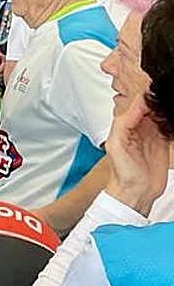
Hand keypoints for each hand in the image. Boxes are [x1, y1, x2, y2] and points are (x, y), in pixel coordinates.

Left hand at [104, 99, 169, 216]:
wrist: (136, 191)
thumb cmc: (122, 172)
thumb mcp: (117, 146)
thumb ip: (123, 124)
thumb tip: (135, 106)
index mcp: (123, 125)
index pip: (136, 105)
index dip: (146, 98)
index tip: (156, 93)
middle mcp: (137, 127)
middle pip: (149, 107)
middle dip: (157, 101)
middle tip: (167, 97)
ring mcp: (151, 134)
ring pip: (160, 115)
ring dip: (165, 110)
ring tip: (170, 106)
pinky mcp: (162, 142)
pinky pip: (168, 127)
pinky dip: (171, 122)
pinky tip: (172, 119)